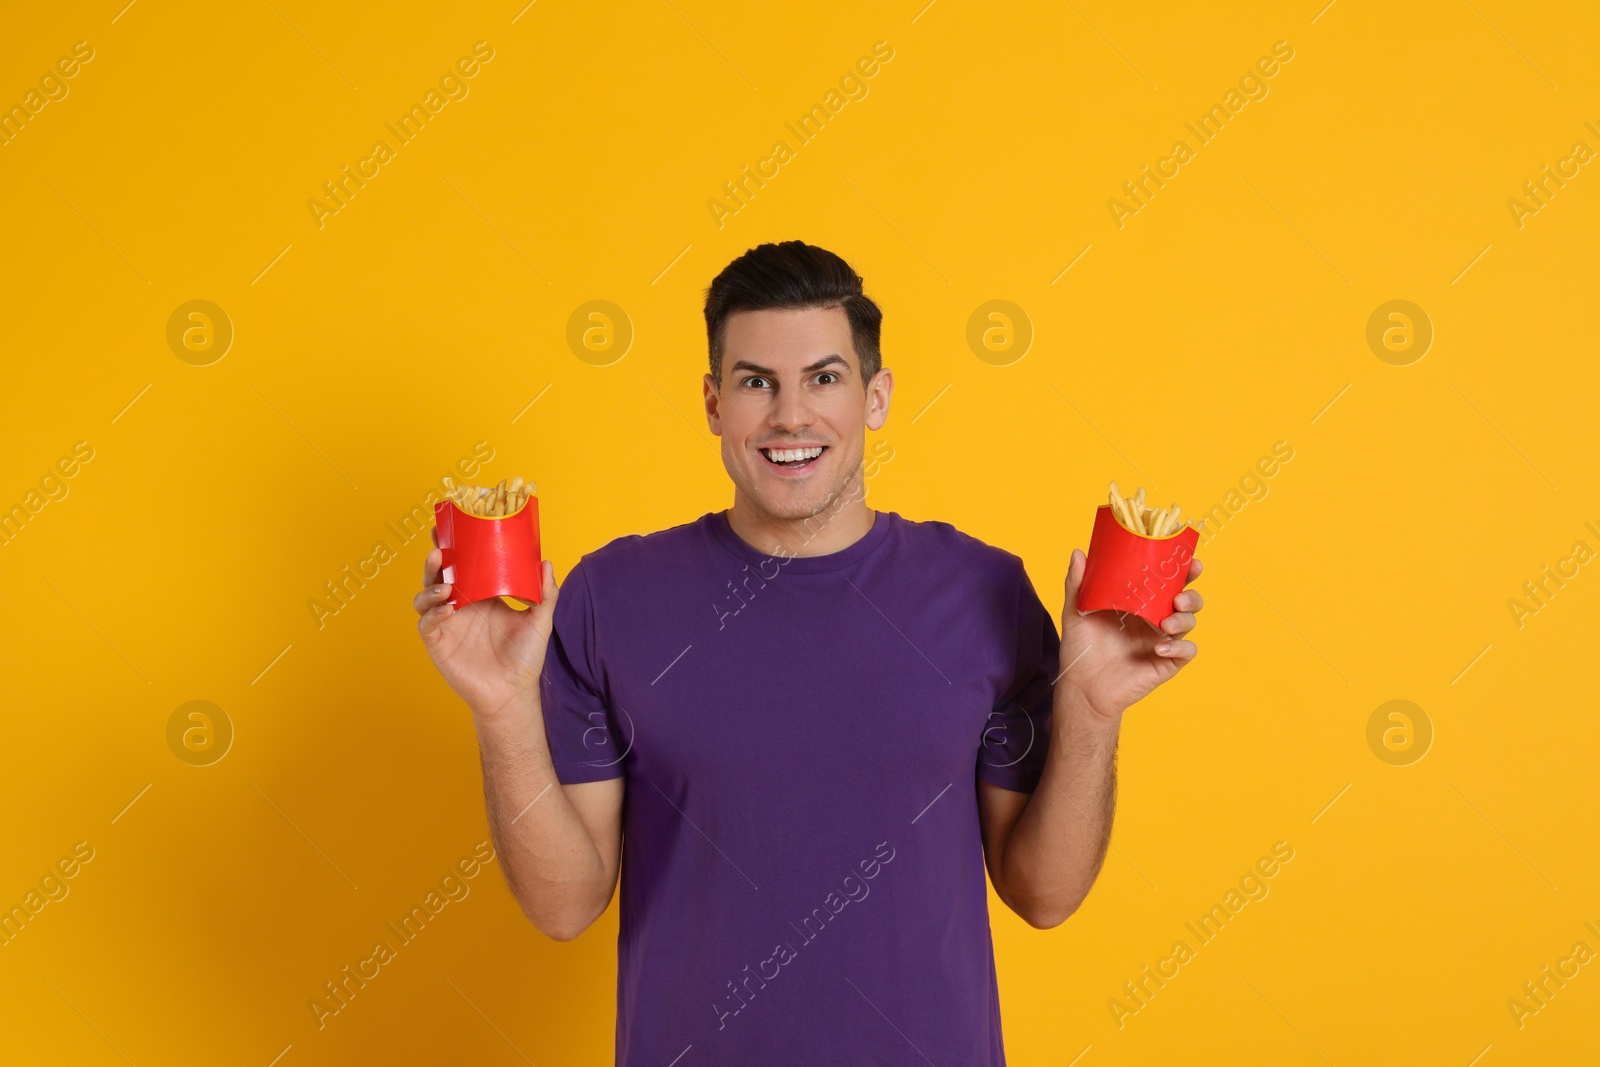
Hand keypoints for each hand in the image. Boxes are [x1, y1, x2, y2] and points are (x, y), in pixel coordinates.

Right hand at [414, 524, 558, 720]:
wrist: (513, 692)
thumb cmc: (525, 657)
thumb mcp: (540, 621)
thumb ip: (545, 594)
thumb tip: (546, 563)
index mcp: (480, 595)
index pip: (462, 565)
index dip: (452, 546)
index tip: (450, 526)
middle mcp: (460, 605)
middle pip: (437, 575)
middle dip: (434, 560)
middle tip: (438, 549)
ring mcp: (447, 624)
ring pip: (425, 597)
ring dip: (430, 587)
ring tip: (445, 585)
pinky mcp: (438, 643)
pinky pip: (427, 624)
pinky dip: (433, 613)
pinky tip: (447, 609)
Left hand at [1056, 548, 1202, 722]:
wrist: (1082, 687)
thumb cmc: (1081, 649)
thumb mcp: (1076, 612)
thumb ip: (1077, 583)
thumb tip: (1078, 552)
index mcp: (1140, 602)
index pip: (1168, 582)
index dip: (1184, 571)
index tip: (1190, 562)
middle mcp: (1155, 619)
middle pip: (1187, 601)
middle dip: (1191, 595)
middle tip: (1178, 598)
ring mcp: (1162, 641)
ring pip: (1189, 623)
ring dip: (1184, 620)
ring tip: (1165, 624)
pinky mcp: (1167, 662)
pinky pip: (1185, 652)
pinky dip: (1178, 647)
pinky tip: (1159, 648)